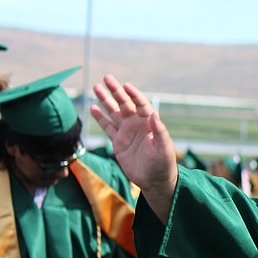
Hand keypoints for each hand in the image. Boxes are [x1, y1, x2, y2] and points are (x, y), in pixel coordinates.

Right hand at [91, 75, 178, 215]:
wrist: (154, 180)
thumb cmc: (164, 164)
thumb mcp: (164, 148)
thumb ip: (160, 132)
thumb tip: (155, 114)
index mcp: (150, 123)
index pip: (141, 104)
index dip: (134, 95)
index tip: (126, 86)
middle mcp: (137, 124)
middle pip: (125, 103)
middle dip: (116, 91)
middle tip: (106, 78)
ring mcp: (127, 132)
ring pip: (114, 112)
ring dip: (105, 100)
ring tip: (96, 87)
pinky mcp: (118, 142)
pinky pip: (107, 127)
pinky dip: (100, 118)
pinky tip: (93, 107)